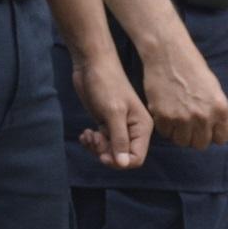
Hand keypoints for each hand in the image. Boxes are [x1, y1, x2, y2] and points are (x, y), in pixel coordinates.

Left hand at [69, 55, 151, 169]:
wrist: (92, 64)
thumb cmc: (106, 84)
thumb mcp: (113, 112)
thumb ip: (119, 139)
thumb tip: (123, 164)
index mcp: (142, 127)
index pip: (136, 158)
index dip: (120, 162)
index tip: (103, 155)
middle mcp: (133, 129)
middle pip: (121, 157)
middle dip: (105, 153)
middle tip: (93, 139)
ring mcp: (118, 126)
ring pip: (109, 151)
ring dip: (96, 147)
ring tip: (87, 135)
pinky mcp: (105, 123)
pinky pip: (101, 142)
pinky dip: (92, 141)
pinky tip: (85, 133)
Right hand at [137, 39, 227, 149]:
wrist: (168, 54)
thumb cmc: (192, 67)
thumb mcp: (214, 89)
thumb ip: (214, 111)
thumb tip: (210, 130)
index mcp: (220, 110)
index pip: (221, 139)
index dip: (211, 133)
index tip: (204, 127)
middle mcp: (203, 117)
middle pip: (200, 144)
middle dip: (194, 135)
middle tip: (187, 123)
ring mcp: (182, 118)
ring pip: (182, 142)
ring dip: (178, 133)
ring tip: (175, 118)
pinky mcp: (163, 117)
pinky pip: (165, 133)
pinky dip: (164, 127)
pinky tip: (164, 113)